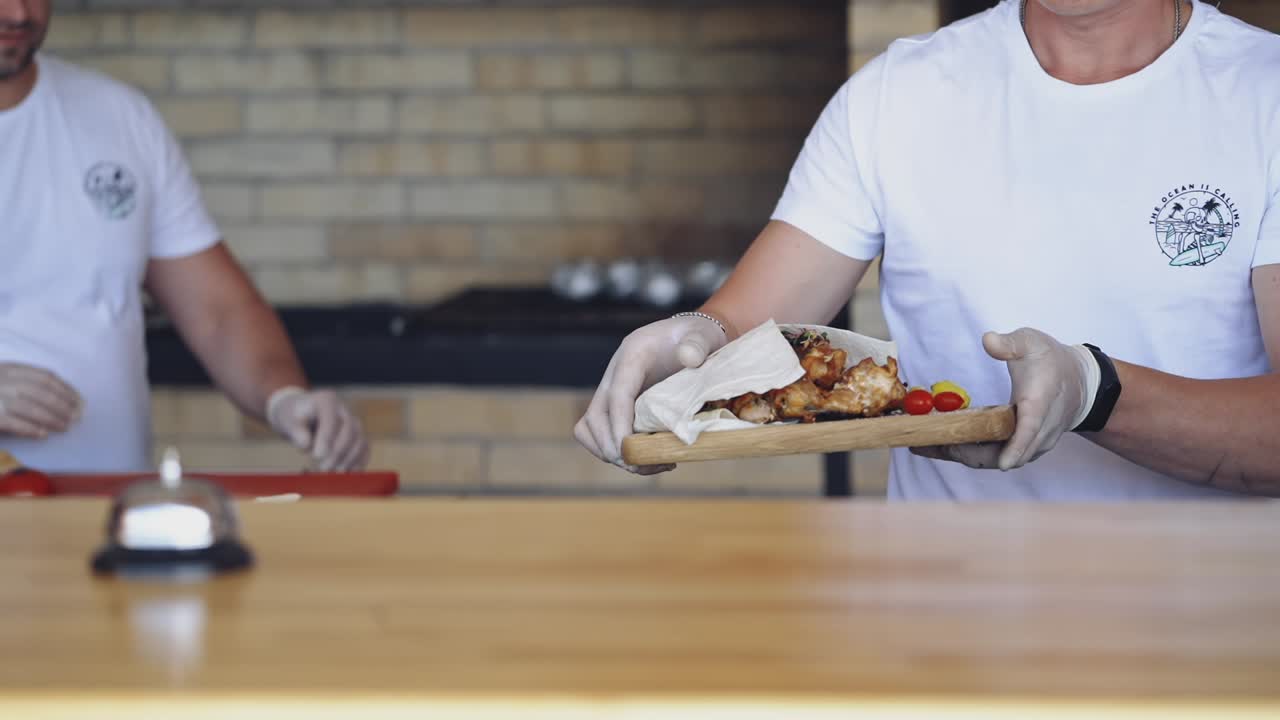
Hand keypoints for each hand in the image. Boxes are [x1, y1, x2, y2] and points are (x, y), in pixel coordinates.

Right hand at [0, 363, 82, 438]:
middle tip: (77, 417)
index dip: (66, 390)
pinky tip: (44, 434)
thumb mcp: (6, 381)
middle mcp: (2, 380)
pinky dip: (31, 429)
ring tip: (65, 427)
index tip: (80, 401)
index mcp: (9, 369)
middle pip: (42, 392)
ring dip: (52, 419)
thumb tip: (69, 400)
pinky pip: (14, 424)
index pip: (45, 377)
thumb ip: (29, 385)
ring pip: (30, 408)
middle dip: (63, 405)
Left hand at [267, 387, 368, 471]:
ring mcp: (353, 423)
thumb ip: (295, 430)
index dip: (327, 437)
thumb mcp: (288, 420)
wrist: (301, 415)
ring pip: (360, 441)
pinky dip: (357, 463)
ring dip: (348, 460)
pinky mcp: (357, 437)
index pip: (331, 418)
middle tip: (323, 468)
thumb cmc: (293, 417)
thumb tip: (306, 444)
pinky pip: (364, 450)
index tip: (317, 456)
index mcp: (327, 400)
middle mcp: (344, 410)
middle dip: (338, 452)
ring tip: (333, 474)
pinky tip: (345, 474)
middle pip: (349, 430)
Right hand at [574, 314, 727, 473]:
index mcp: (632, 356)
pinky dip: (613, 450)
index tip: (630, 450)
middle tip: (641, 466)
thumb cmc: (696, 337)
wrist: (689, 337)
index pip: (617, 395)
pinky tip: (644, 457)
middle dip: (612, 446)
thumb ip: (697, 344)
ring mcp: (611, 391)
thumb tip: (690, 359)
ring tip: (645, 466)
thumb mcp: (701, 336)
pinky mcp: (615, 406)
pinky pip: (598, 433)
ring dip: (610, 453)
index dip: (619, 425)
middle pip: (595, 417)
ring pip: (590, 428)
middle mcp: (614, 374)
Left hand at [911, 328, 1095, 471]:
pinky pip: (993, 456)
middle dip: (965, 453)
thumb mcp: (1032, 342)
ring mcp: (1031, 444)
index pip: (1030, 429)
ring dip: (960, 455)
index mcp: (1040, 404)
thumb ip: (1010, 343)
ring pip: (994, 459)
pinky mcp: (1021, 449)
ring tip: (923, 444)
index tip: (1003, 463)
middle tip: (925, 444)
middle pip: (1003, 454)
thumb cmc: (1051, 361)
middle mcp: (1038, 431)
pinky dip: (968, 453)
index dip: (1017, 447)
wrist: (1079, 384)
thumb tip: (988, 340)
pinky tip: (940, 443)